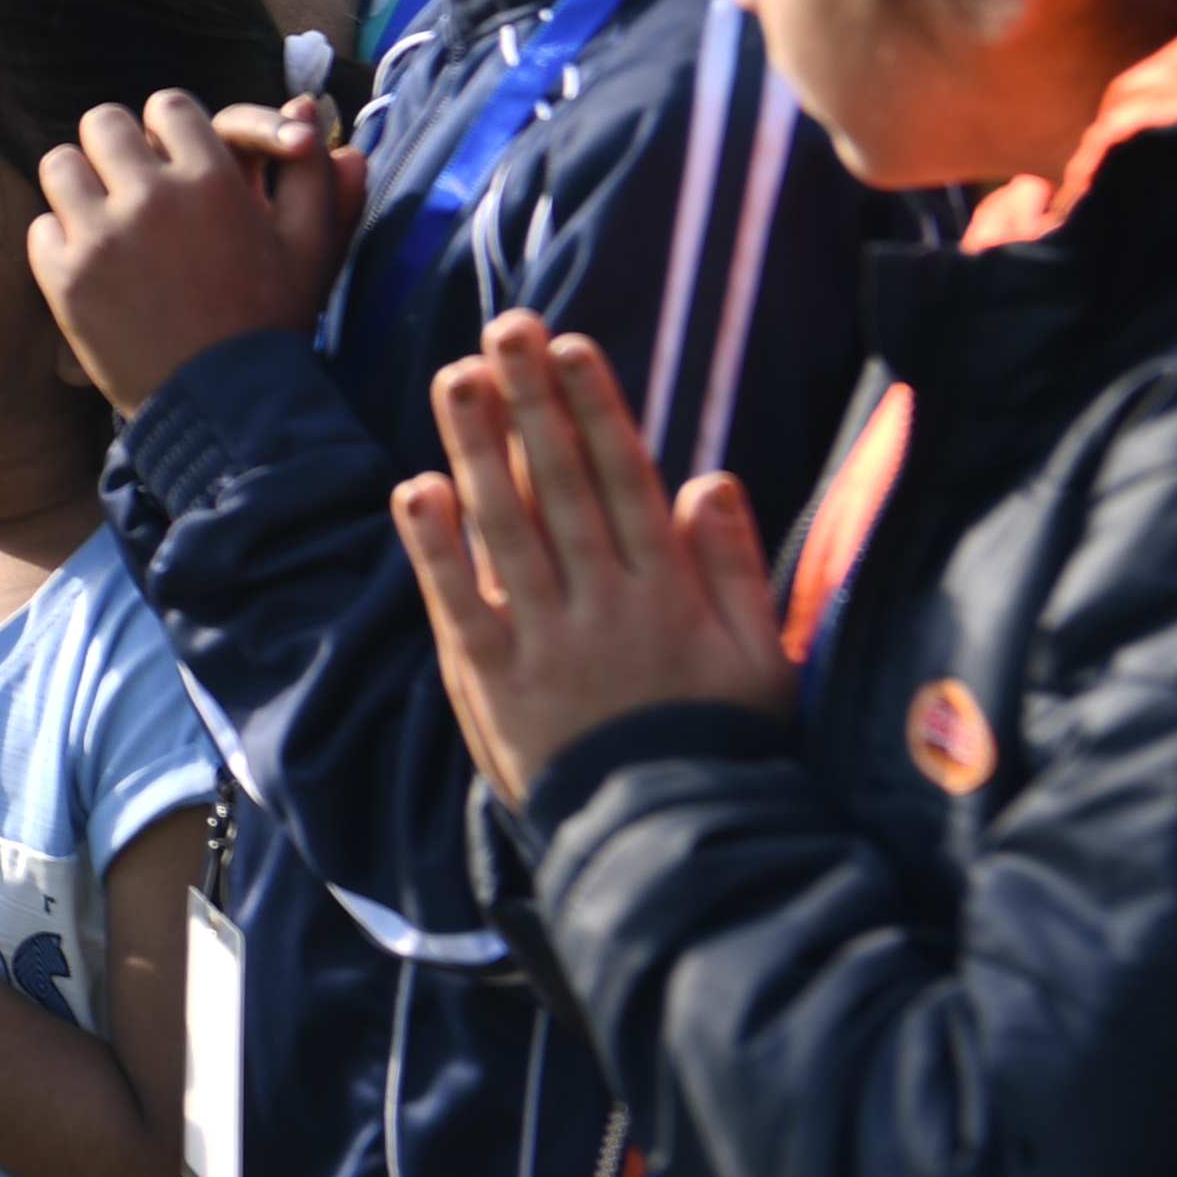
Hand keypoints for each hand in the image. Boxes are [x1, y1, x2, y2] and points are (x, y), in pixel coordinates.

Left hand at [31, 91, 358, 415]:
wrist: (225, 407)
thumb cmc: (274, 323)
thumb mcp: (312, 247)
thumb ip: (315, 175)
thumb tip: (311, 109)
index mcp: (214, 179)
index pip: (167, 106)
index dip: (170, 130)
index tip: (175, 162)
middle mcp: (152, 198)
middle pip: (103, 122)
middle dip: (117, 147)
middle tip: (131, 181)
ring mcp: (103, 237)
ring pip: (61, 165)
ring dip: (80, 184)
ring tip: (104, 217)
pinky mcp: (66, 279)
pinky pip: (41, 227)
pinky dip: (60, 243)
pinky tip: (92, 267)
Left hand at [395, 314, 784, 802]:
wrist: (673, 847)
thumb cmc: (722, 747)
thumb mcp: (761, 659)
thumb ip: (735, 567)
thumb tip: (710, 478)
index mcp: (667, 593)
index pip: (625, 480)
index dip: (596, 409)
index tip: (574, 347)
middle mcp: (603, 605)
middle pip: (559, 485)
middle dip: (531, 400)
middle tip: (504, 329)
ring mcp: (544, 642)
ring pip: (505, 528)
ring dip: (476, 448)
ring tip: (456, 378)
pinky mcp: (494, 684)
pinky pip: (459, 604)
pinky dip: (435, 547)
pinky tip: (415, 489)